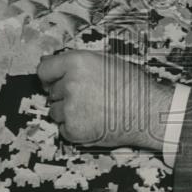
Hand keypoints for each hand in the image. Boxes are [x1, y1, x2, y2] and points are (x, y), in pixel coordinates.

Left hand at [37, 51, 174, 150]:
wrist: (148, 112)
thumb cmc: (132, 86)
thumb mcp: (105, 62)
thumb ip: (78, 63)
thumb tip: (53, 64)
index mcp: (77, 62)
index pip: (44, 69)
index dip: (50, 76)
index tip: (53, 81)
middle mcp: (70, 83)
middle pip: (52, 92)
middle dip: (65, 94)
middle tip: (88, 96)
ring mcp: (70, 108)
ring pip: (55, 111)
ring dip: (68, 112)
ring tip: (92, 110)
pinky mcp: (73, 130)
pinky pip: (62, 128)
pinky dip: (74, 127)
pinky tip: (93, 121)